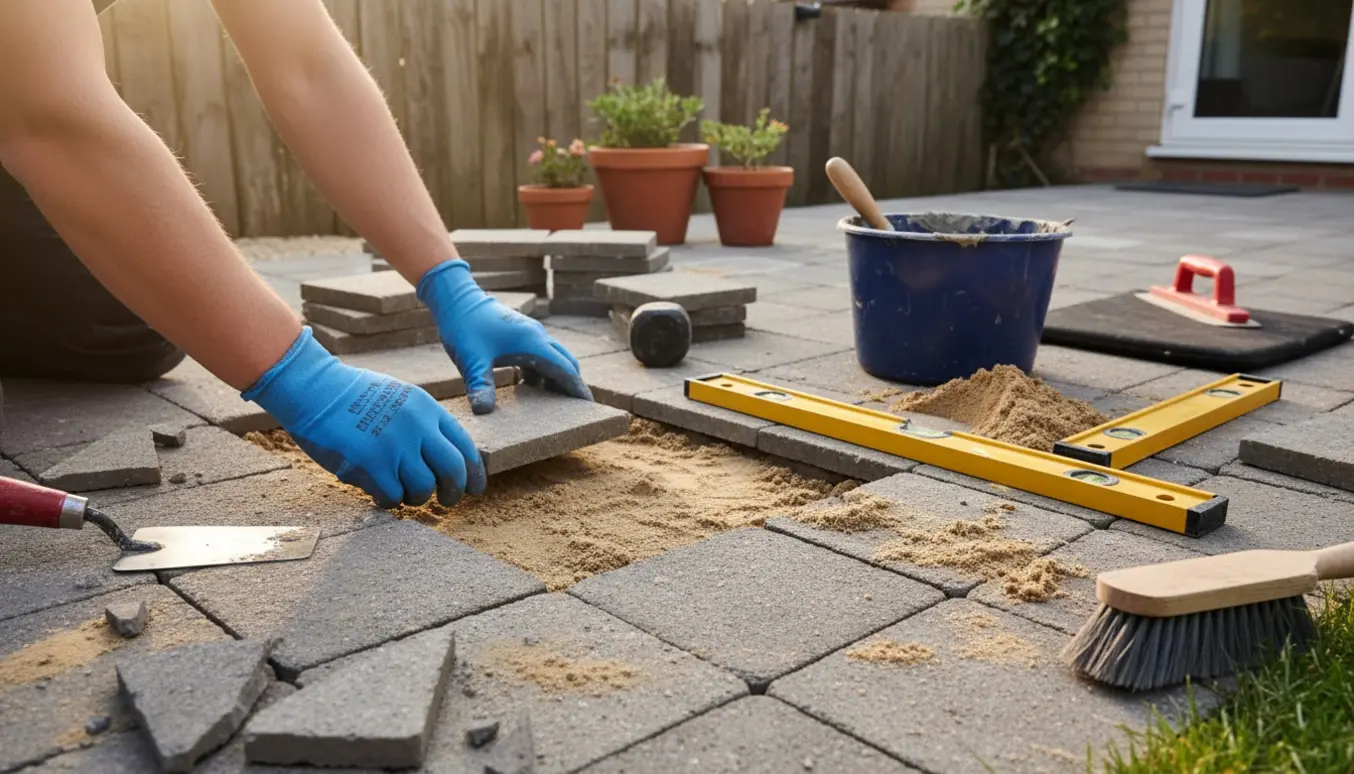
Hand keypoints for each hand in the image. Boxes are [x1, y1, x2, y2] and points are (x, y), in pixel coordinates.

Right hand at [243, 328, 485, 508]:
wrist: (313, 389)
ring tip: (402, 493)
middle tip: (448, 501)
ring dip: (416, 498)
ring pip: (423, 488)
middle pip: (453, 470)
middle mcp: (416, 426)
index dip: (474, 471)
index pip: (464, 445)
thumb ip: (423, 423)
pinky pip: (392, 496)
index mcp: (426, 408)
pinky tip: (379, 493)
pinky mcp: (370, 464)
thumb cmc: (352, 395)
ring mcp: (394, 445)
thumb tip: (442, 458)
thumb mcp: (400, 398)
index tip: (475, 488)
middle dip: (455, 492)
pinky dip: (388, 501)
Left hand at [417, 259, 592, 413]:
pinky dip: (542, 372)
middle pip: (565, 363)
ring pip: (553, 358)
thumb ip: (480, 385)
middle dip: (571, 384)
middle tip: (577, 408)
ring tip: (555, 403)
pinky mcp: (521, 334)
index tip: (589, 405)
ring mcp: (530, 334)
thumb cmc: (464, 326)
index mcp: (533, 343)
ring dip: (556, 378)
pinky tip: (530, 388)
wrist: (456, 298)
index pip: (565, 369)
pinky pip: (540, 356)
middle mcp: (537, 337)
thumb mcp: (471, 360)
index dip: (577, 388)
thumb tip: (483, 411)